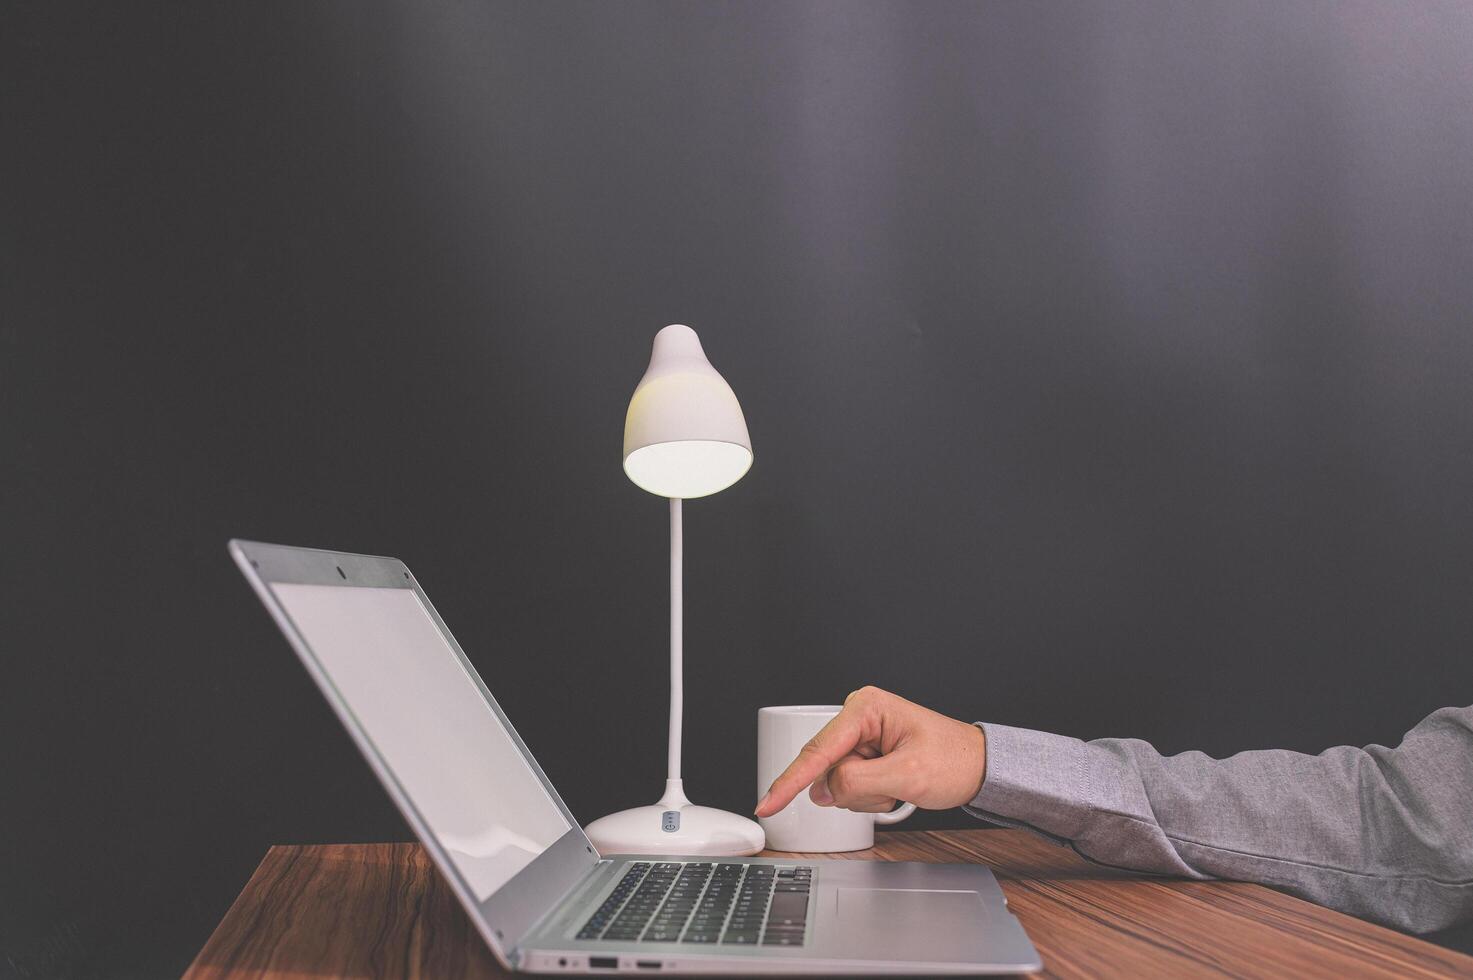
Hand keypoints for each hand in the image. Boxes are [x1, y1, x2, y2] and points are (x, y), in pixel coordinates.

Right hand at [754, 686, 986, 816]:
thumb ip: (859, 783)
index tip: (767, 802)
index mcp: (866, 708)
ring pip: (836, 782)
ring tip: (897, 783)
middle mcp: (858, 717)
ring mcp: (859, 736)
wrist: (978, 768)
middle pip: (827, 770)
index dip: (790, 781)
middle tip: (892, 786)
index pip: (819, 750)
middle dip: (856, 789)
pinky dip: (869, 796)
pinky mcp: (863, 754)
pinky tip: (893, 786)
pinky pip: (847, 786)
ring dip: (865, 795)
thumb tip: (823, 791)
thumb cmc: (954, 761)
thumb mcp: (907, 775)